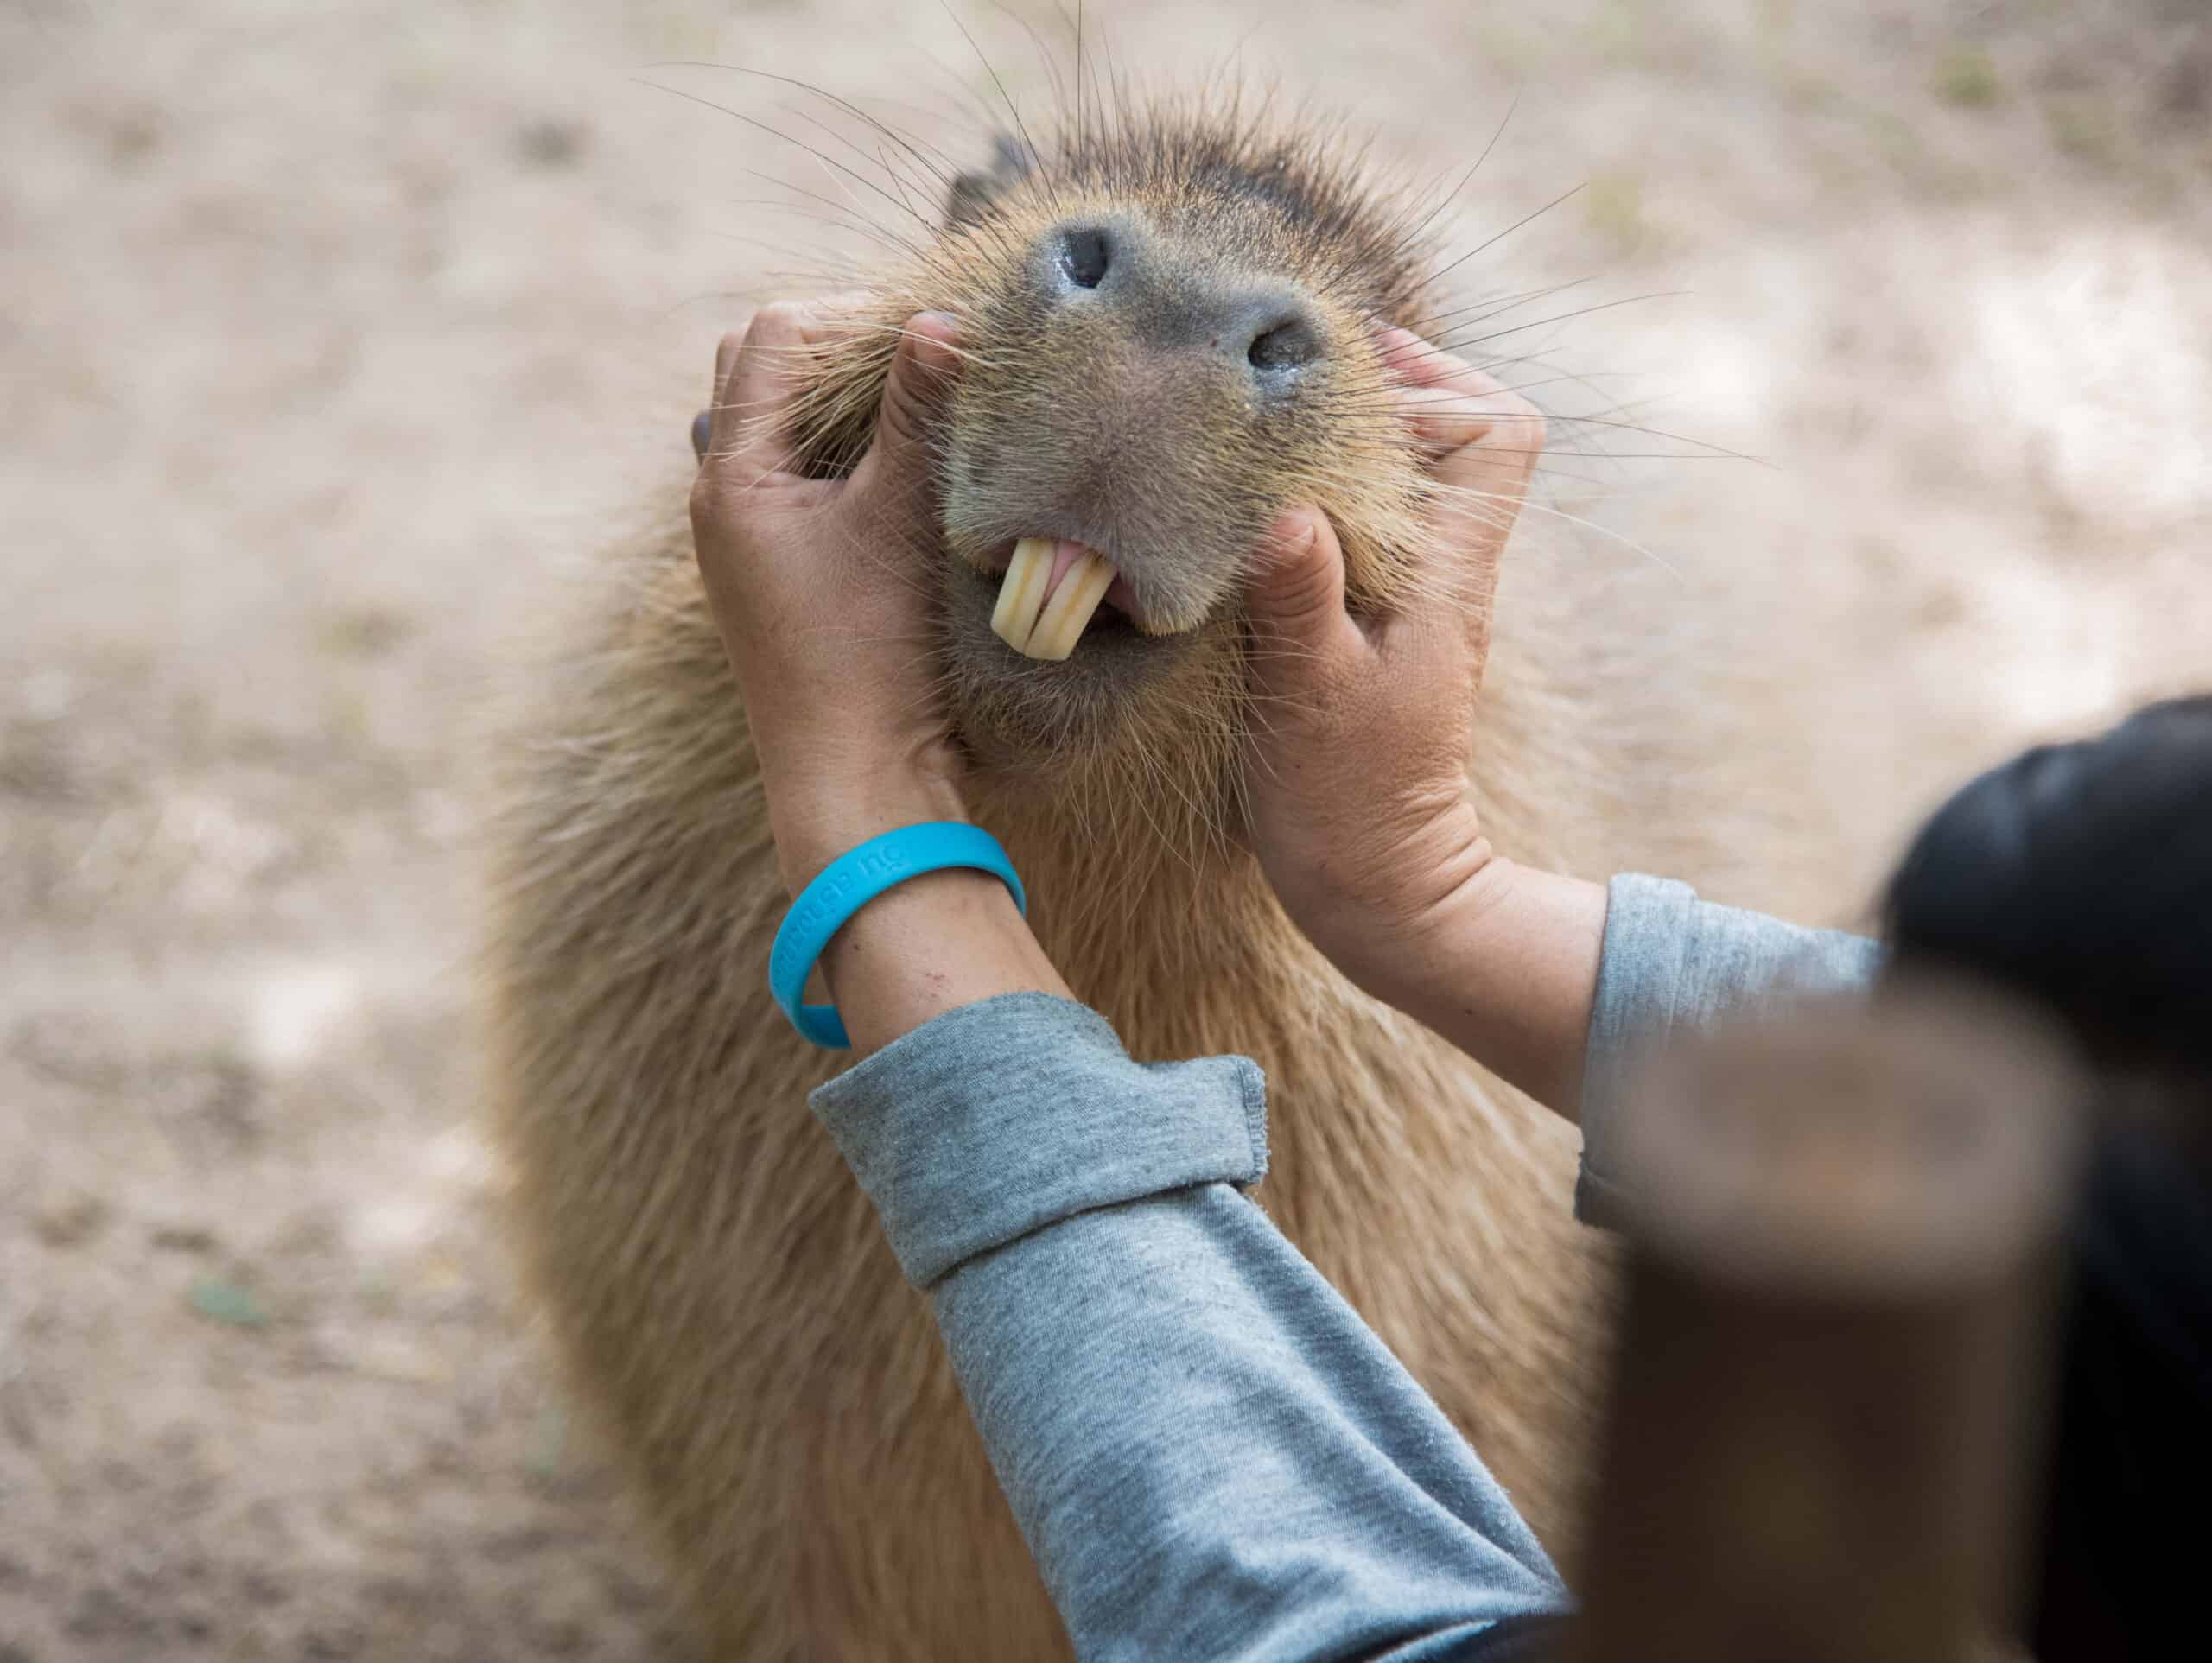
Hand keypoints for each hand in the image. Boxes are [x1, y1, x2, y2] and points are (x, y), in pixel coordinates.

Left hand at [690, 297, 966, 890]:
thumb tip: (943, 318)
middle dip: (840, 353)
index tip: (930, 346)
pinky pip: (796, 479)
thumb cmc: (872, 654)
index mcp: (732, 477)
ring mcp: (743, 540)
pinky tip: (902, 482)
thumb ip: (917, 413)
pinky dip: (842, 458)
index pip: (776, 336)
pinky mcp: (775, 574)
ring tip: (915, 421)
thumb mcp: (901, 518)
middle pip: (762, 370)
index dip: (855, 320)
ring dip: (841, 408)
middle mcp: (720, 500)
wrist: (856, 783)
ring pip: (779, 426)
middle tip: (918, 370)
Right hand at [1240, 331, 1542, 1003]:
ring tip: (1267, 423)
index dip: (1440, 382)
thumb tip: (1286, 509)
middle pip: (1457, 435)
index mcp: (1449, 576)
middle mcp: (1444, 574)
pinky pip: (1367, 526)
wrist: (1377, 886)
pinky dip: (1323, 494)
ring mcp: (1413, 599)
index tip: (1352, 375)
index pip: (1499, 433)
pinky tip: (1254, 503)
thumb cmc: (1347, 799)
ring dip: (1350, 440)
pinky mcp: (1374, 626)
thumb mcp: (1313, 696)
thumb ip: (1300, 599)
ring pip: (1410, 478)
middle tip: (1296, 376)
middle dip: (1389, 388)